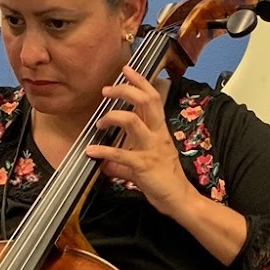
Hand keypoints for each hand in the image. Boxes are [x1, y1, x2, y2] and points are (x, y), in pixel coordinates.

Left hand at [85, 66, 189, 217]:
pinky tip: (91, 152)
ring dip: (111, 117)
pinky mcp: (143, 165)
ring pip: (132, 120)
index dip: (140, 81)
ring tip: (98, 123)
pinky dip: (103, 151)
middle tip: (106, 90)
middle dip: (125, 90)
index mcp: (159, 130)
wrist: (179, 199)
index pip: (152, 98)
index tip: (126, 69)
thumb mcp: (143, 166)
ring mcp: (151, 149)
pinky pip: (120, 154)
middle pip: (145, 101)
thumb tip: (104, 164)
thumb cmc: (164, 180)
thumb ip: (123, 163)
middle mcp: (157, 135)